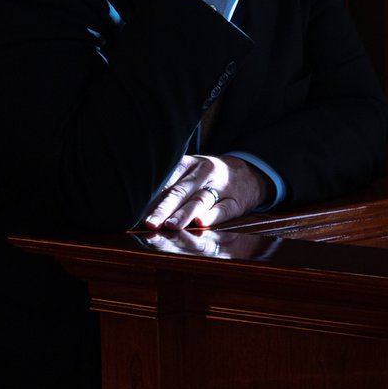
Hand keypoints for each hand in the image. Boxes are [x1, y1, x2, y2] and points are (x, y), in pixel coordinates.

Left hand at [139, 154, 270, 230]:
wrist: (250, 173)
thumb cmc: (209, 177)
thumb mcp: (190, 171)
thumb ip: (169, 185)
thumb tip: (141, 207)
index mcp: (188, 164)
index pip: (168, 180)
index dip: (152, 196)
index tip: (138, 210)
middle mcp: (204, 173)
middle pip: (181, 191)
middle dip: (164, 208)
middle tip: (150, 222)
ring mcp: (222, 186)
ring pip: (200, 200)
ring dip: (184, 213)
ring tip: (171, 225)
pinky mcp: (236, 201)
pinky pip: (224, 209)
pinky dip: (213, 216)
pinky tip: (201, 223)